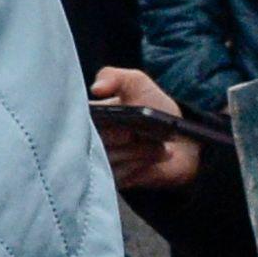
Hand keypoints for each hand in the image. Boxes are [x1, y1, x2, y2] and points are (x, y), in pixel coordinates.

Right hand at [89, 67, 203, 194]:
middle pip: (92, 142)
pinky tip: (154, 157)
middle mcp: (89, 138)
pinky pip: (118, 176)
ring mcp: (100, 161)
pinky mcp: (112, 179)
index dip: (95, 121)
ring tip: (154, 142)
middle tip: (136, 132)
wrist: (183, 141)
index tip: (115, 119)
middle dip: (120, 136)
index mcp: (88, 115)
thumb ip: (114, 76)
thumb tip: (95, 88)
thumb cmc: (155, 107)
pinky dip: (139, 166)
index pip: (74, 120)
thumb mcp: (136, 82)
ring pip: (108, 159)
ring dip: (136, 151)